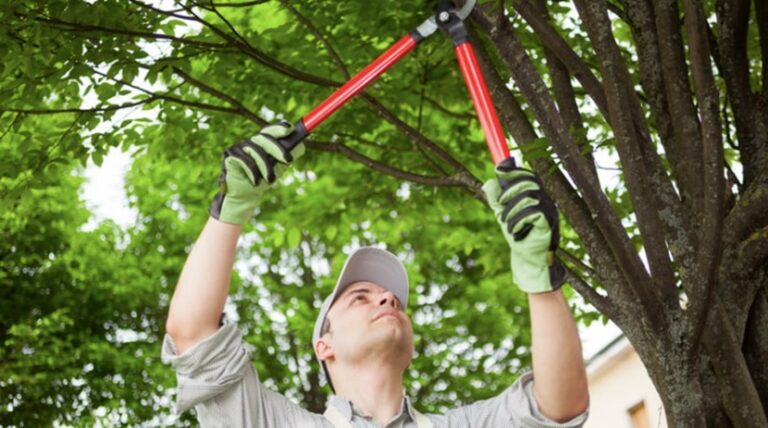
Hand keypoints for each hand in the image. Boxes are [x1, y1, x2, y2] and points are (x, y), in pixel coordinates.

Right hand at [209, 122, 304, 223]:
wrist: (247, 196)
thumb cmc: (263, 179)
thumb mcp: (279, 166)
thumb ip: (289, 154)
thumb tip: (302, 144)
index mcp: (262, 142)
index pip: (271, 130)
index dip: (280, 128)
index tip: (290, 128)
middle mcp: (250, 141)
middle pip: (264, 138)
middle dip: (278, 149)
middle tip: (288, 160)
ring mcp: (239, 147)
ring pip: (256, 150)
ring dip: (265, 167)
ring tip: (270, 181)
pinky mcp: (230, 155)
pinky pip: (244, 159)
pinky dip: (252, 172)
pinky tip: (255, 181)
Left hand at [482, 158, 564, 292]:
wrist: (527, 259)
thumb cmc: (518, 236)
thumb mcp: (503, 215)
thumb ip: (496, 199)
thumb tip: (488, 182)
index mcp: (536, 196)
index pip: (528, 176)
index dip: (514, 171)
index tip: (499, 169)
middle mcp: (545, 201)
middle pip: (528, 182)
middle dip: (509, 191)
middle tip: (500, 206)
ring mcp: (549, 211)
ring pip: (527, 197)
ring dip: (511, 210)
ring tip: (506, 224)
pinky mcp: (549, 223)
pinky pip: (532, 213)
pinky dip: (518, 221)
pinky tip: (515, 232)